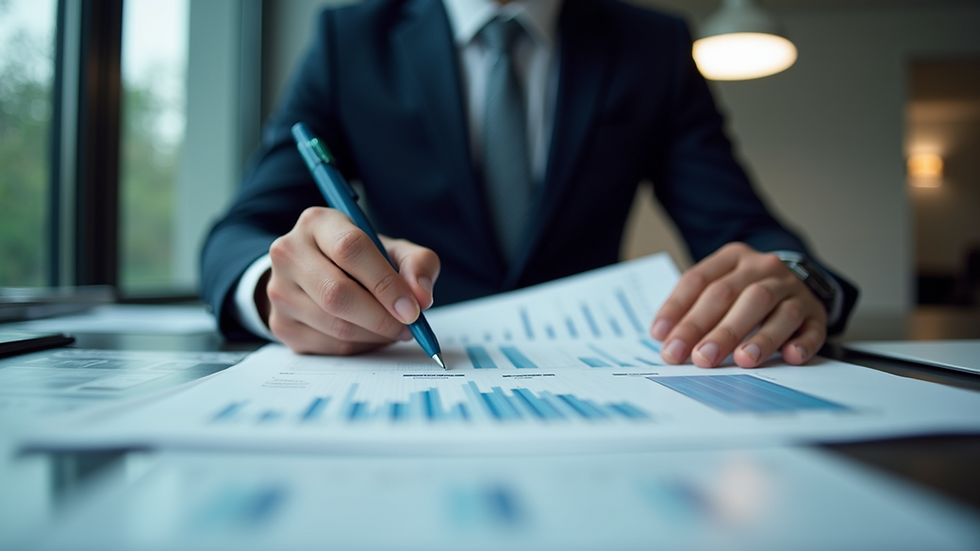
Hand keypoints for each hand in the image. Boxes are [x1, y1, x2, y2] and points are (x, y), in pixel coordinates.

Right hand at [260, 207, 439, 354]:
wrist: (315, 271)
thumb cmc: (360, 259)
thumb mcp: (392, 249)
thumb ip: (417, 264)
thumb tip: (421, 298)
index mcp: (317, 222)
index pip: (350, 249)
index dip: (386, 282)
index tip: (412, 309)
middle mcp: (289, 252)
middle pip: (337, 293)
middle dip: (381, 317)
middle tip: (408, 327)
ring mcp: (279, 290)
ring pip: (334, 325)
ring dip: (374, 335)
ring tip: (393, 329)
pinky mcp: (280, 324)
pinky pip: (328, 345)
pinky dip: (359, 346)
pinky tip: (370, 335)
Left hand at [650, 243, 826, 367]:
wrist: (795, 278)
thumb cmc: (743, 290)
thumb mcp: (716, 285)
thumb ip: (690, 307)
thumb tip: (663, 337)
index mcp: (732, 258)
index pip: (700, 281)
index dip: (678, 308)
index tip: (662, 338)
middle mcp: (763, 269)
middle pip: (734, 296)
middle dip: (714, 329)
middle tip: (698, 357)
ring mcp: (793, 289)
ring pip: (776, 310)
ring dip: (760, 337)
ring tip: (743, 360)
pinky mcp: (816, 313)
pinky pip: (812, 328)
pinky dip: (803, 343)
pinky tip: (791, 357)